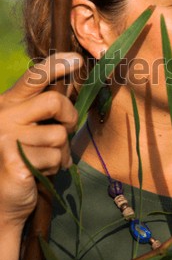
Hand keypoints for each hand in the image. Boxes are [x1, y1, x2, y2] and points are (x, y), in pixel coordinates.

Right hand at [0, 52, 82, 227]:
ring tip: (46, 159)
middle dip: (69, 116)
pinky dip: (56, 167)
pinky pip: (55, 157)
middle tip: (67, 128)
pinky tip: (41, 172)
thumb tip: (71, 85)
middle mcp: (4, 115)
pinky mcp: (14, 159)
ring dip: (61, 151)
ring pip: (59, 135)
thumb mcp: (33, 127)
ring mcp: (6, 137)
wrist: (4, 199)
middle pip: (54, 102)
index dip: (56, 64)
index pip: (33, 76)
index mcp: (8, 103)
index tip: (76, 60)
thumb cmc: (24, 158)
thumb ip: (45, 108)